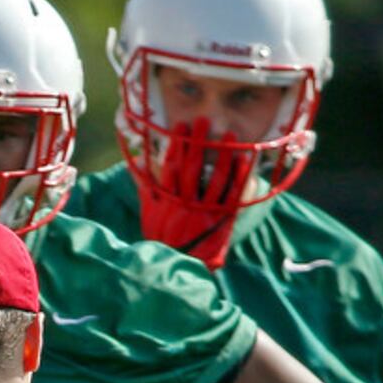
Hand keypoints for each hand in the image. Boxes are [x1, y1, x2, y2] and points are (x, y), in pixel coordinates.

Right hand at [136, 117, 254, 266]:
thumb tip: (139, 161)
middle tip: (203, 121)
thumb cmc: (161, 236)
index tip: (180, 126)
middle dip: (198, 142)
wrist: (178, 262)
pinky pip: (232, 195)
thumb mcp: (149, 213)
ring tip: (229, 134)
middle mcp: (186, 204)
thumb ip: (145, 186)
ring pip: (216, 178)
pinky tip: (243, 159)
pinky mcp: (220, 219)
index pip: (170, 167)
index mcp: (167, 201)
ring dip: (223, 154)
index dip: (176, 145)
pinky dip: (239, 177)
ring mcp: (204, 211)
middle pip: (192, 167)